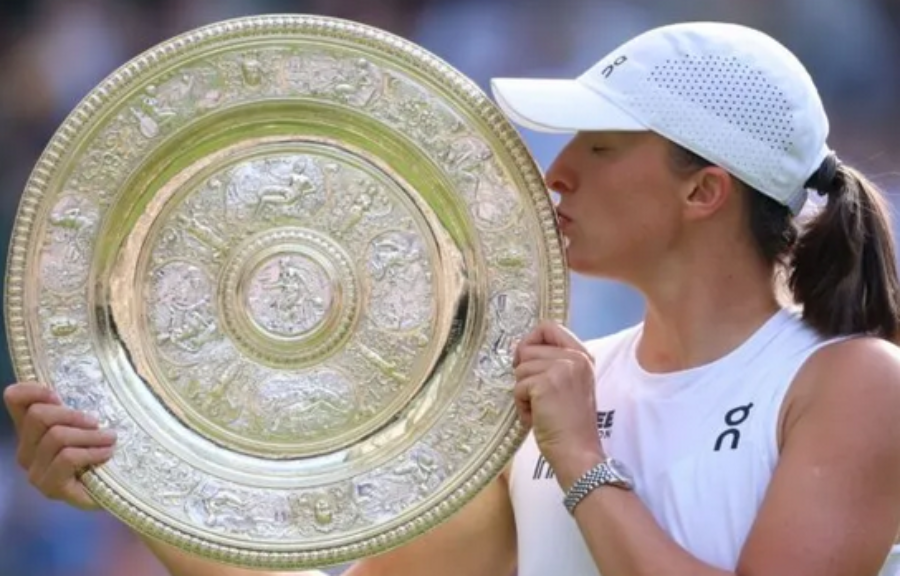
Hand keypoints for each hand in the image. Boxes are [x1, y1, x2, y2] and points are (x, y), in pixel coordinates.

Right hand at [3, 382, 116, 510]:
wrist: (115, 489)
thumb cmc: (101, 451)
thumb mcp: (89, 423)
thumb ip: (77, 407)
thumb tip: (84, 383)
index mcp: (32, 430)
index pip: (15, 400)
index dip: (32, 390)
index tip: (59, 396)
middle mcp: (26, 451)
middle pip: (39, 416)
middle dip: (72, 416)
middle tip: (97, 423)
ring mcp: (35, 472)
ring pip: (56, 437)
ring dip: (90, 435)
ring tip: (109, 439)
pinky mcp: (50, 488)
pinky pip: (67, 458)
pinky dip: (92, 452)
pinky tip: (106, 453)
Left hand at [513, 321, 603, 486]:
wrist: (578, 452)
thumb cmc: (569, 424)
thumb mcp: (567, 385)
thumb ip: (550, 363)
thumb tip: (518, 349)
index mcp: (582, 356)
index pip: (548, 327)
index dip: (531, 342)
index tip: (528, 362)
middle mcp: (575, 358)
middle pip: (528, 348)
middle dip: (525, 375)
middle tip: (539, 398)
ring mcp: (561, 368)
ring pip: (520, 368)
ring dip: (523, 393)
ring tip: (541, 410)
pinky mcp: (545, 383)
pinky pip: (518, 387)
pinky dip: (522, 405)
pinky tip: (536, 418)